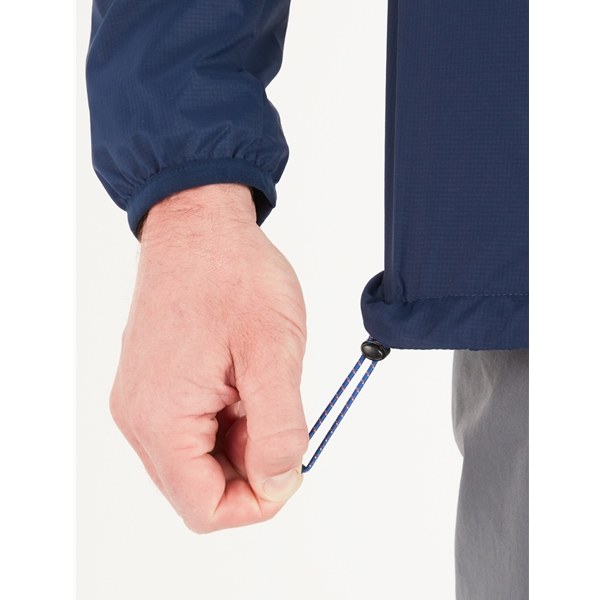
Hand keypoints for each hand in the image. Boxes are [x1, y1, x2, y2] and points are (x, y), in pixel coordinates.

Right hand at [109, 184, 307, 532]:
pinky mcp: (151, 384)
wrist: (199, 225)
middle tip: (280, 412)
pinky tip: (243, 377)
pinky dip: (226, 418)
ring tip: (260, 384)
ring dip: (241, 439)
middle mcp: (139, 417)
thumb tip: (276, 483)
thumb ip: (278, 429)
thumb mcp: (272, 352)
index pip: (204, 509)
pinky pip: (189, 428)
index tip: (292, 461)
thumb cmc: (232, 275)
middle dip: (251, 465)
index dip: (258, 502)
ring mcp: (141, 400)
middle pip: (198, 488)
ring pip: (197, 459)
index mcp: (161, 419)